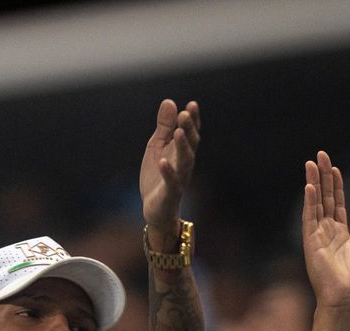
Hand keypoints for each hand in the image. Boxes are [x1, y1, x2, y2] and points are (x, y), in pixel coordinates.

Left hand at [140, 100, 200, 233]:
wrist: (156, 209)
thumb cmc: (158, 175)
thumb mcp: (157, 147)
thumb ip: (164, 127)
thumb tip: (169, 101)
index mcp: (182, 150)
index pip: (191, 132)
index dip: (193, 120)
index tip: (192, 105)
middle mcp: (185, 163)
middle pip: (190, 144)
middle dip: (189, 129)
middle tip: (185, 114)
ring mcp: (179, 178)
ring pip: (185, 161)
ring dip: (182, 146)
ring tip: (179, 132)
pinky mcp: (170, 192)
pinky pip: (171, 182)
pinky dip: (168, 172)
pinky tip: (163, 162)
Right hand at [301, 152, 349, 308]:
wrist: (346, 301)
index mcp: (340, 235)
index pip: (337, 204)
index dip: (336, 186)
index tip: (335, 168)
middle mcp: (326, 232)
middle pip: (323, 198)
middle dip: (322, 176)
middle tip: (320, 156)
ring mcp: (317, 237)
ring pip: (315, 204)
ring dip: (313, 183)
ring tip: (311, 163)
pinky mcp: (312, 244)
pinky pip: (310, 219)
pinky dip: (309, 203)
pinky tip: (309, 186)